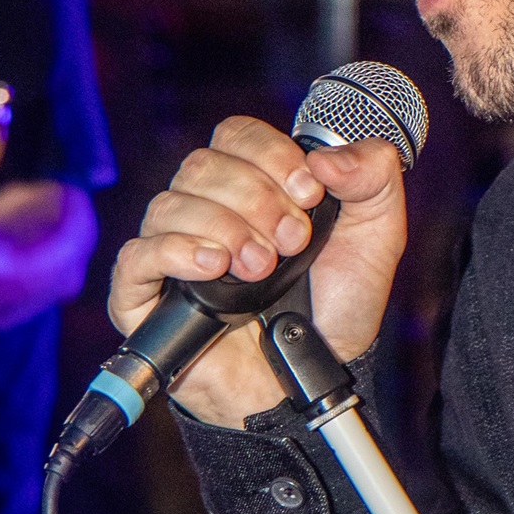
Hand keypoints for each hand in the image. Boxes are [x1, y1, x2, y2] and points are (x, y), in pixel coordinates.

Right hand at [108, 117, 406, 427]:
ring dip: (226, 229)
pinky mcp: (145, 296)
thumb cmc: (337, 305)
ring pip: (169, 205)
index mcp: (254, 185)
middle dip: (257, 200)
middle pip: (202, 166)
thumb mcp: (376, 236)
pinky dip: (175, 252)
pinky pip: (137, 255)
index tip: (310, 192)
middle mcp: (207, 209)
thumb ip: (372, 178)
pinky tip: (214, 266)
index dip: (271, 155)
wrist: (316, 378)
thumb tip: (326, 156)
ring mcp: (172, 251)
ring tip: (262, 268)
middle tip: (294, 243)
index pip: (236, 135)